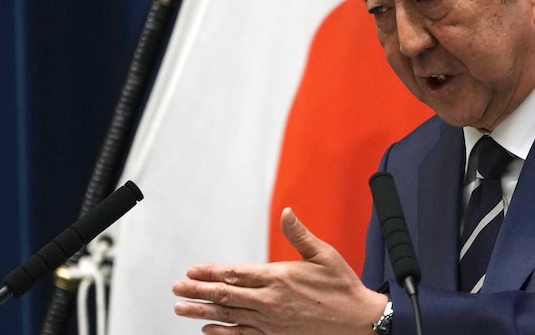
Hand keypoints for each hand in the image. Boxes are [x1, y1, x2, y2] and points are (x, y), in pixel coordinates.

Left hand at [173, 207, 387, 334]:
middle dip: (198, 290)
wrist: (357, 320)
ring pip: (229, 316)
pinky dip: (222, 333)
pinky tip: (207, 329)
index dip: (211, 272)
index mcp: (279, 277)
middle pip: (226, 296)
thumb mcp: (323, 254)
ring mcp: (271, 321)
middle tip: (176, 288)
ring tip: (181, 309)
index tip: (192, 270)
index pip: (236, 274)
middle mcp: (271, 301)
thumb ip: (299, 234)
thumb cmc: (342, 286)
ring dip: (202, 311)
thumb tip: (286, 213)